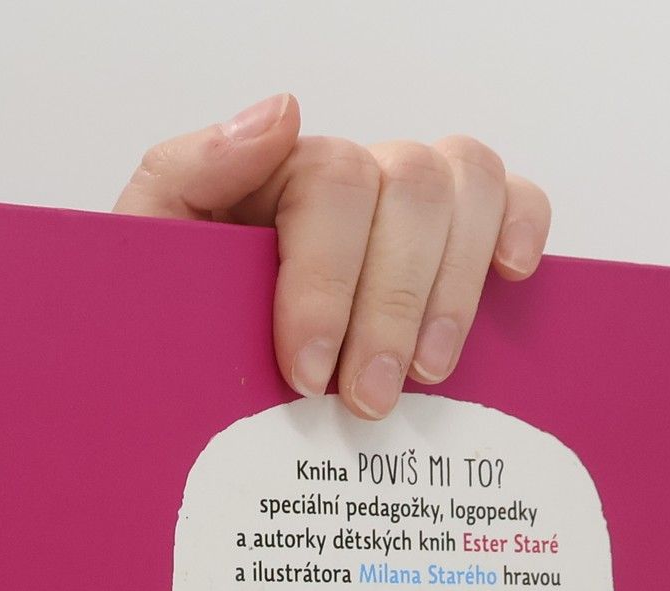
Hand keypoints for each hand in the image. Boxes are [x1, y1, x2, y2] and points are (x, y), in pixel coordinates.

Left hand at [112, 92, 549, 421]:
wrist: (190, 396)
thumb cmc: (175, 330)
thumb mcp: (147, 254)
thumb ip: (184, 175)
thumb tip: (283, 111)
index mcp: (278, 173)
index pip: (331, 182)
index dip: (328, 279)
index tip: (308, 372)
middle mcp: (354, 180)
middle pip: (411, 185)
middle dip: (394, 303)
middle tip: (368, 400)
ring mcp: (409, 209)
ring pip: (468, 183)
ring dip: (454, 287)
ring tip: (429, 375)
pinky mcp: (461, 244)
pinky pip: (515, 199)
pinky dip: (523, 226)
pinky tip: (511, 279)